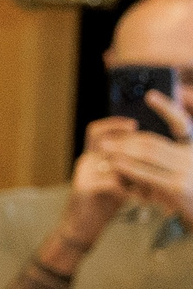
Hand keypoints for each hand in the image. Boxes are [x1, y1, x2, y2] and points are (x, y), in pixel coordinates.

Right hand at [52, 119, 136, 264]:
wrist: (82, 226)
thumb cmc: (102, 202)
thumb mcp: (116, 179)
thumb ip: (125, 166)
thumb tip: (148, 155)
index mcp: (91, 156)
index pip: (97, 131)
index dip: (114, 124)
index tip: (134, 125)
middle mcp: (85, 161)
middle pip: (108, 142)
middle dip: (133, 151)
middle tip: (152, 164)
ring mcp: (83, 173)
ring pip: (115, 163)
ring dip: (136, 176)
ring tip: (148, 190)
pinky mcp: (84, 188)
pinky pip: (113, 181)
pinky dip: (130, 190)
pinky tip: (138, 199)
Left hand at [105, 90, 192, 223]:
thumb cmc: (190, 193)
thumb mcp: (183, 169)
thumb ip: (169, 154)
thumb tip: (141, 138)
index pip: (182, 122)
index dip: (167, 108)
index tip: (150, 96)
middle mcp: (191, 155)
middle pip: (154, 142)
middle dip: (127, 140)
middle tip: (105, 141)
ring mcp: (186, 171)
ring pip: (148, 155)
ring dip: (123, 152)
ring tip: (105, 151)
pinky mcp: (177, 187)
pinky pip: (147, 174)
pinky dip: (129, 168)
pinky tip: (116, 166)